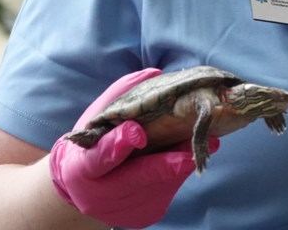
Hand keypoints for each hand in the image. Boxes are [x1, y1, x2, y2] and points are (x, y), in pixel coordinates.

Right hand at [49, 68, 218, 228]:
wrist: (85, 190)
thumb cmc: (93, 144)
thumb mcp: (98, 119)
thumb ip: (123, 96)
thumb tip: (155, 73)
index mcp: (81, 168)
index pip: (98, 158)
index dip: (117, 145)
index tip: (137, 132)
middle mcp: (99, 196)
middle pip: (135, 180)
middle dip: (165, 166)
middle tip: (191, 152)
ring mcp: (123, 209)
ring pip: (159, 187)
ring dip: (182, 164)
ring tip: (206, 144)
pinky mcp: (144, 214)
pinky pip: (167, 191)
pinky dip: (179, 172)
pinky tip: (191, 155)